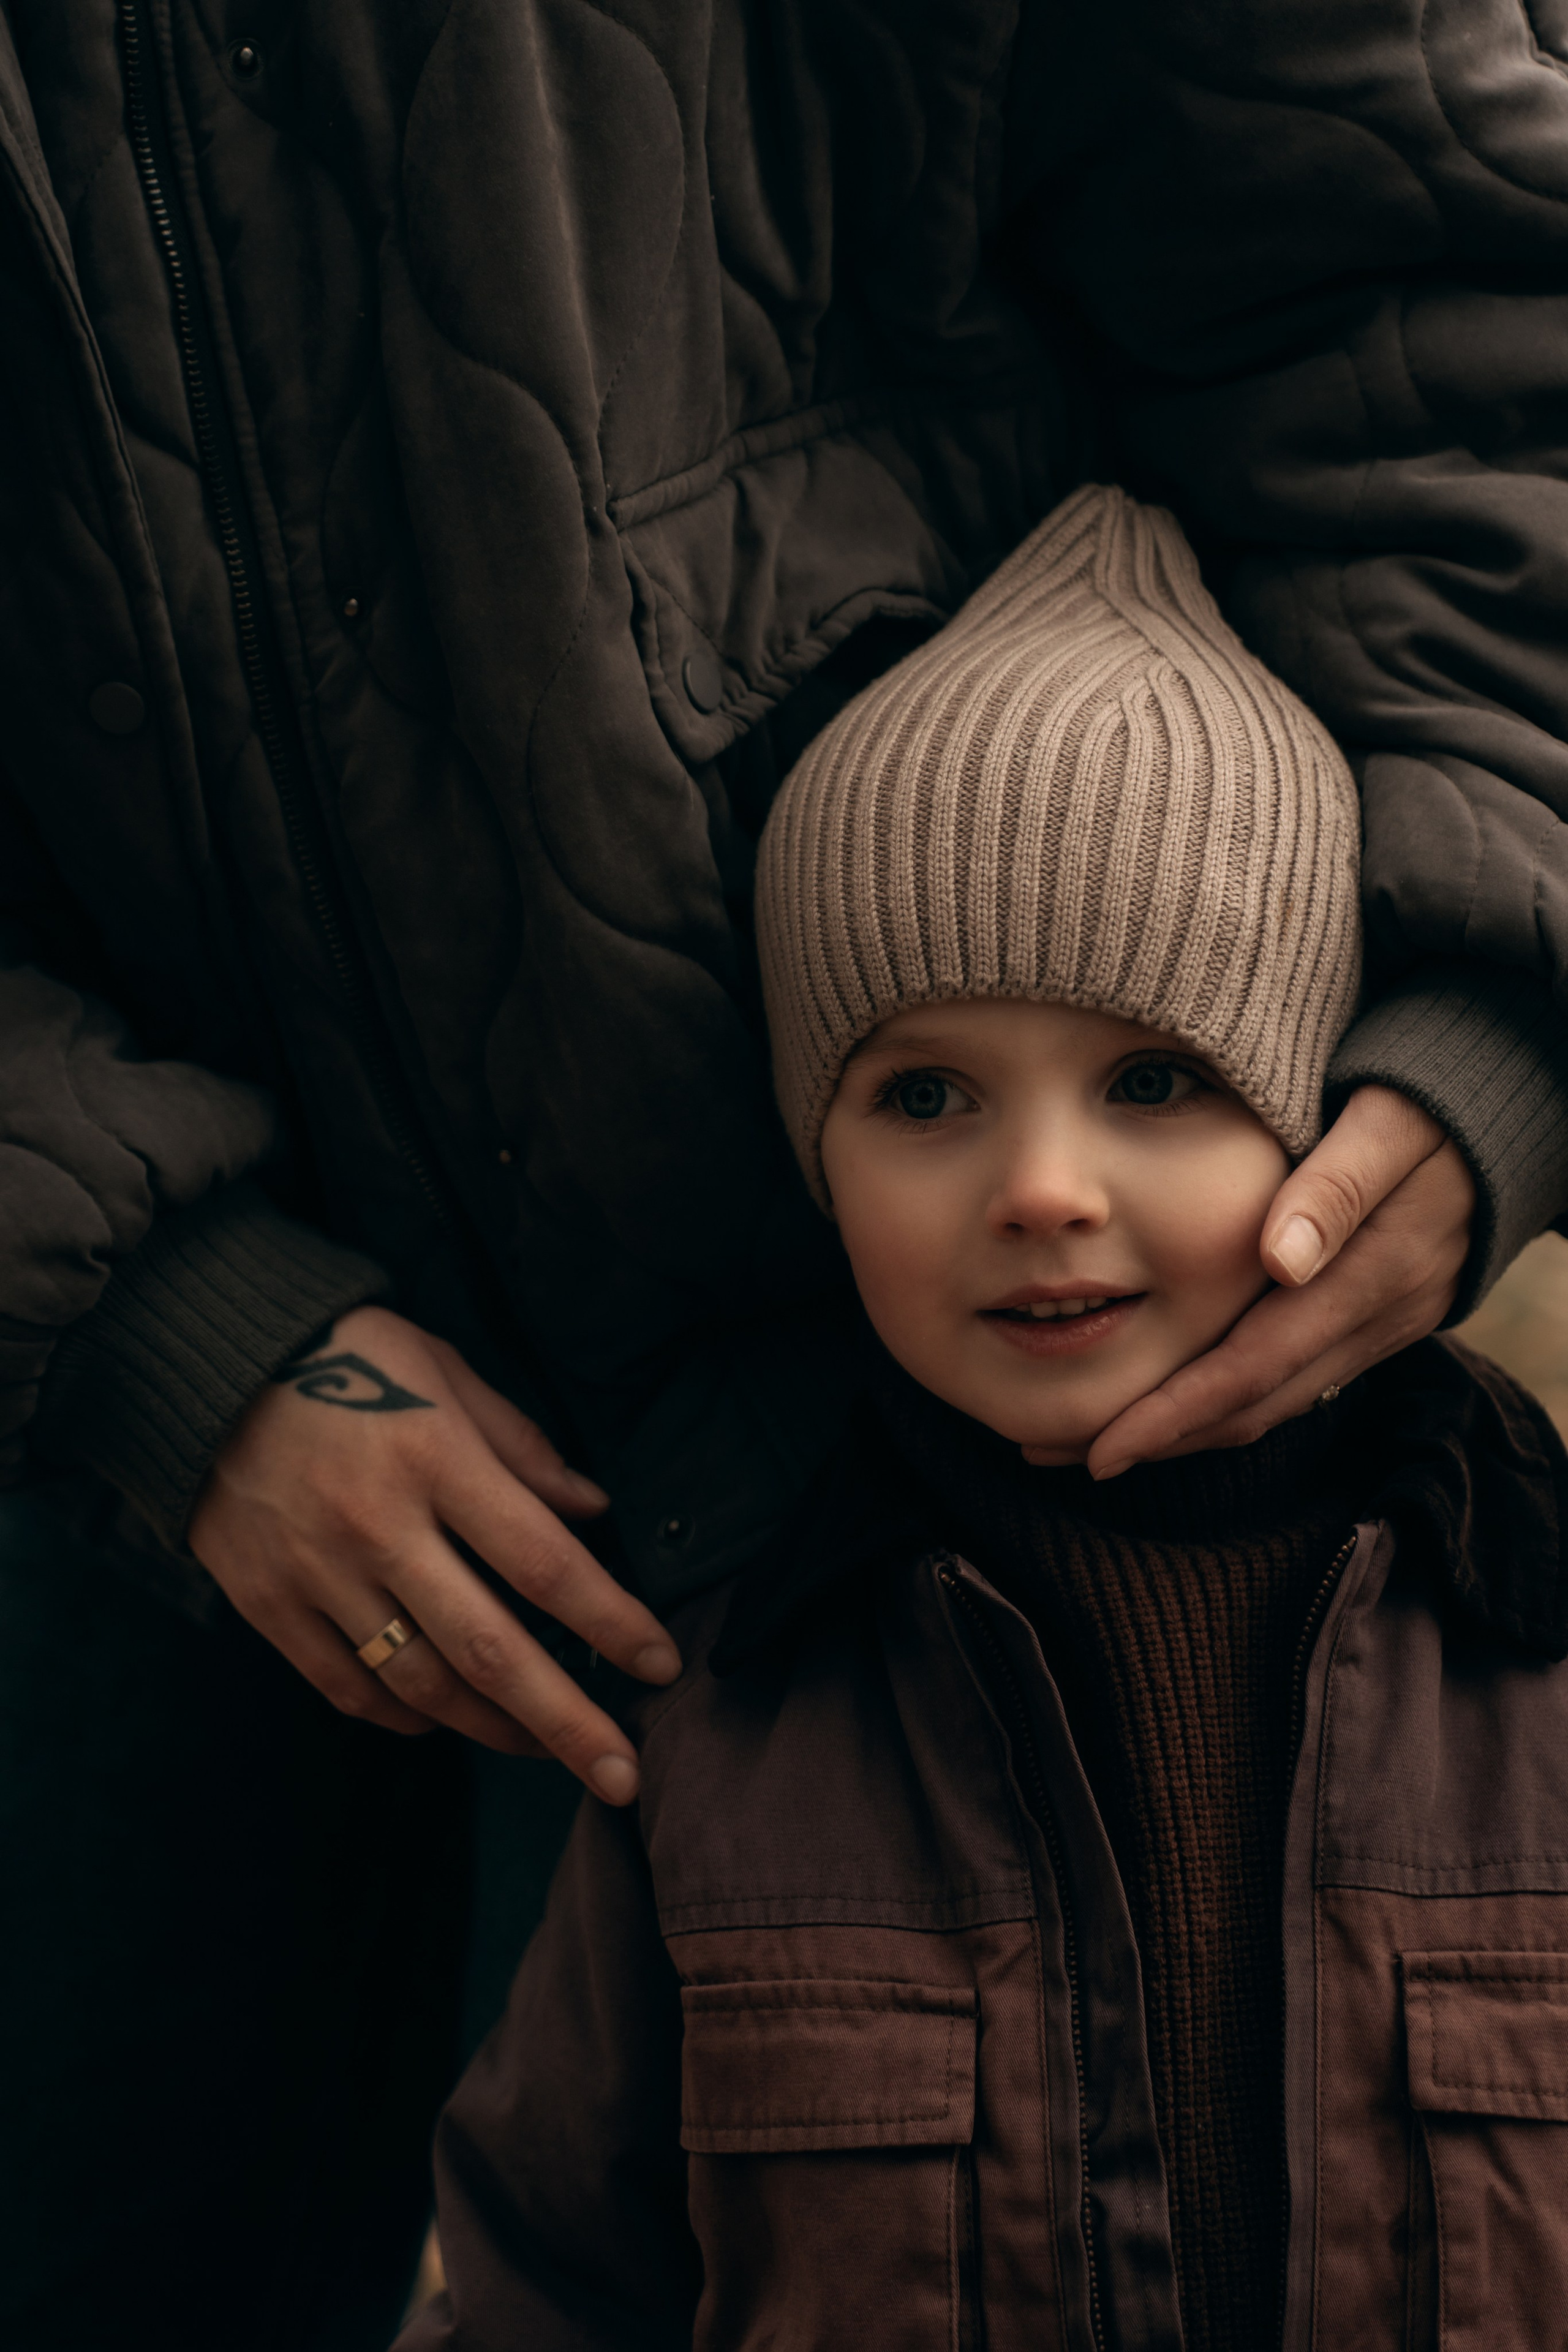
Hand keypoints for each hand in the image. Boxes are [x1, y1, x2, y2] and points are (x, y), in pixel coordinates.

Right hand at [188, 1305, 679, 1800]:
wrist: (206, 1365)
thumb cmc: (349, 1358)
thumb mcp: (446, 1372)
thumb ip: (521, 1447)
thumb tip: (592, 1511)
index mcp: (435, 1459)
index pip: (544, 1562)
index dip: (610, 1621)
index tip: (661, 1664)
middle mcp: (379, 1527)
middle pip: (490, 1649)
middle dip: (565, 1722)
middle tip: (622, 1777)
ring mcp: (318, 1573)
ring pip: (422, 1683)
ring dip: (495, 1728)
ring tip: (547, 1747)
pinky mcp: (269, 1603)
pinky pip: (350, 1687)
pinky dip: (407, 1715)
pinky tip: (448, 1718)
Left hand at [1084, 1085, 1474, 1477]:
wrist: (1508, 1118)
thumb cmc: (1431, 1105)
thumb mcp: (1388, 1125)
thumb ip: (1334, 1186)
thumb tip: (1278, 1261)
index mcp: (1369, 1276)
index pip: (1256, 1366)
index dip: (1177, 1413)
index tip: (1102, 1445)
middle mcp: (1376, 1320)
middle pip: (1258, 1403)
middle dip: (1165, 1438)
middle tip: (1067, 1453)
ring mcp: (1380, 1329)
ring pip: (1277, 1402)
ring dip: (1193, 1429)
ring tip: (1101, 1439)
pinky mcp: (1375, 1323)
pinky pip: (1297, 1380)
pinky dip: (1232, 1399)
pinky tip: (1180, 1399)